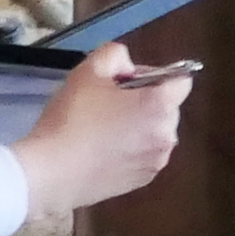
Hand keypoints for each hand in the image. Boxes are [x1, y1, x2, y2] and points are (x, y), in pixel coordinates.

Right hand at [15, 45, 193, 216]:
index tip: (126, 81)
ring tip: (104, 130)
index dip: (155, 74)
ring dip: (140, 125)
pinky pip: (146, 154)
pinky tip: (103, 150)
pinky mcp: (143, 180)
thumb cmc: (72, 117)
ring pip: (157, 132)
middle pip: (168, 107)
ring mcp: (157, 161)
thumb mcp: (89, 70)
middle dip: (146, 100)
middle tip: (108, 104)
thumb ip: (116, 55)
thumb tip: (129, 68)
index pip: (181, 80)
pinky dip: (133, 148)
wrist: (53, 172)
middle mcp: (168, 135)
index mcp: (160, 106)